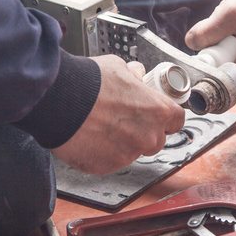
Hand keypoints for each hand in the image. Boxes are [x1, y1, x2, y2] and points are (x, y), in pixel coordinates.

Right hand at [52, 56, 184, 174]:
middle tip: (123, 119)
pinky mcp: (106, 167)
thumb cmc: (88, 84)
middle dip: (144, 131)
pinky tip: (90, 137)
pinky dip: (103, 153)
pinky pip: (110, 161)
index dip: (167, 117)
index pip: (177, 120)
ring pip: (133, 152)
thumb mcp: (117, 67)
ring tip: (102, 126)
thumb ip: (133, 75)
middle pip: (156, 139)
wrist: (58, 102)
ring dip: (124, 142)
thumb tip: (136, 74)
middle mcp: (148, 137)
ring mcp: (128, 155)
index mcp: (158, 111)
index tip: (158, 114)